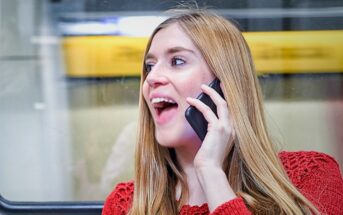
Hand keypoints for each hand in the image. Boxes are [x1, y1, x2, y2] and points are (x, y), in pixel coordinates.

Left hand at [186, 84, 236, 210]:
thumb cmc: (209, 157)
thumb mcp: (213, 141)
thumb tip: (204, 118)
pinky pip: (208, 111)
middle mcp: (233, 127)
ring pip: (221, 103)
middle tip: (215, 82)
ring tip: (202, 87)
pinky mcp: (218, 129)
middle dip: (221, 90)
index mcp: (233, 130)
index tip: (221, 89)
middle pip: (229, 103)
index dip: (226, 98)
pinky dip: (199, 104)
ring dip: (210, 93)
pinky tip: (191, 101)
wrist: (210, 169)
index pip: (231, 110)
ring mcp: (227, 128)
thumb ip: (213, 130)